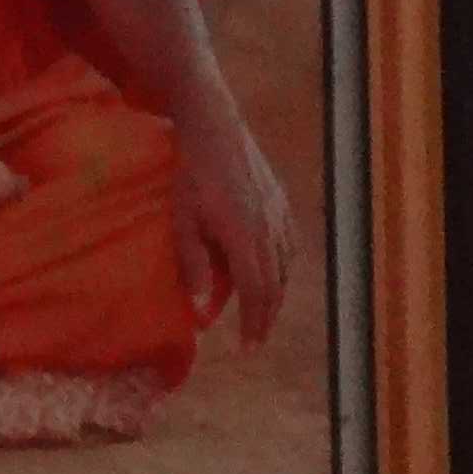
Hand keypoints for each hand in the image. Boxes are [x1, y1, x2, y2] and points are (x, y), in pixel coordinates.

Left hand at [170, 91, 293, 346]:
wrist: (214, 125)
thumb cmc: (191, 174)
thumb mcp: (183, 221)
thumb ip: (193, 266)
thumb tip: (202, 313)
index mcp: (245, 236)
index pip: (256, 292)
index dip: (253, 323)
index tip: (246, 348)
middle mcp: (269, 227)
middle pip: (275, 284)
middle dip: (266, 316)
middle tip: (255, 341)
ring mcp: (279, 212)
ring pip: (285, 265)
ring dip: (276, 294)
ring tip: (262, 314)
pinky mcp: (280, 199)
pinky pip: (289, 243)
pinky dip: (284, 267)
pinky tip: (274, 274)